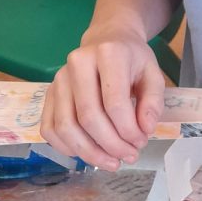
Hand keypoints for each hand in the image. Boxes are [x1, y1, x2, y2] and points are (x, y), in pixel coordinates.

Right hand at [40, 29, 165, 170]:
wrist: (108, 38)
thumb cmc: (132, 59)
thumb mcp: (153, 74)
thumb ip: (153, 101)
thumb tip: (145, 129)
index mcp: (108, 54)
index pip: (114, 102)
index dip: (128, 130)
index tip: (141, 142)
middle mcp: (78, 63)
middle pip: (88, 116)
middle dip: (111, 144)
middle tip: (129, 156)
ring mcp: (58, 78)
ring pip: (65, 126)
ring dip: (89, 152)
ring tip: (111, 162)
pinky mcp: (48, 93)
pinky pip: (49, 127)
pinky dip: (66, 147)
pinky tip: (88, 153)